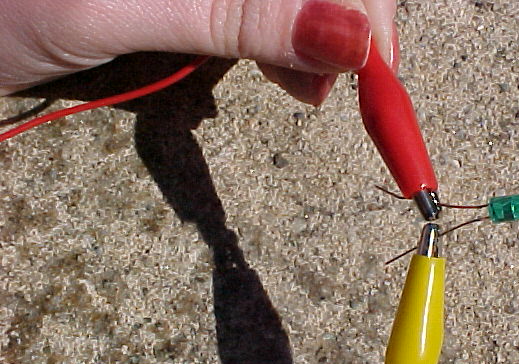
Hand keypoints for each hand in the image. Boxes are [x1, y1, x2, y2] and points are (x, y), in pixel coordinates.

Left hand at [0, 0, 398, 104]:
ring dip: (316, 38)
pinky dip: (282, 45)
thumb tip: (347, 35)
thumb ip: (233, 14)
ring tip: (313, 90)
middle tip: (347, 83)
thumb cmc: (3, 6)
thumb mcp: (118, 6)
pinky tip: (290, 74)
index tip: (373, 57)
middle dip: (342, 17)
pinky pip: (262, 9)